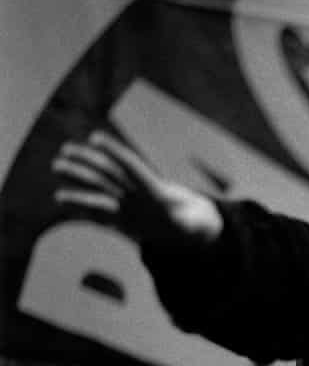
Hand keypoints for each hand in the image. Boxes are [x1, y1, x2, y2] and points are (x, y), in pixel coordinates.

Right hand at [52, 130, 221, 247]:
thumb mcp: (194, 224)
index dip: (115, 152)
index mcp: (154, 190)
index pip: (132, 166)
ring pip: (99, 186)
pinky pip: (97, 208)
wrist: (187, 228)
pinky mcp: (120, 217)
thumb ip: (190, 224)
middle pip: (110, 172)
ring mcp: (127, 203)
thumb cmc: (192, 223)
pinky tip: (61, 197)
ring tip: (57, 166)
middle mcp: (137, 192)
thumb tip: (192, 225)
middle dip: (88, 160)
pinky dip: (80, 203)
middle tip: (65, 149)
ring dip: (79, 177)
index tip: (95, 137)